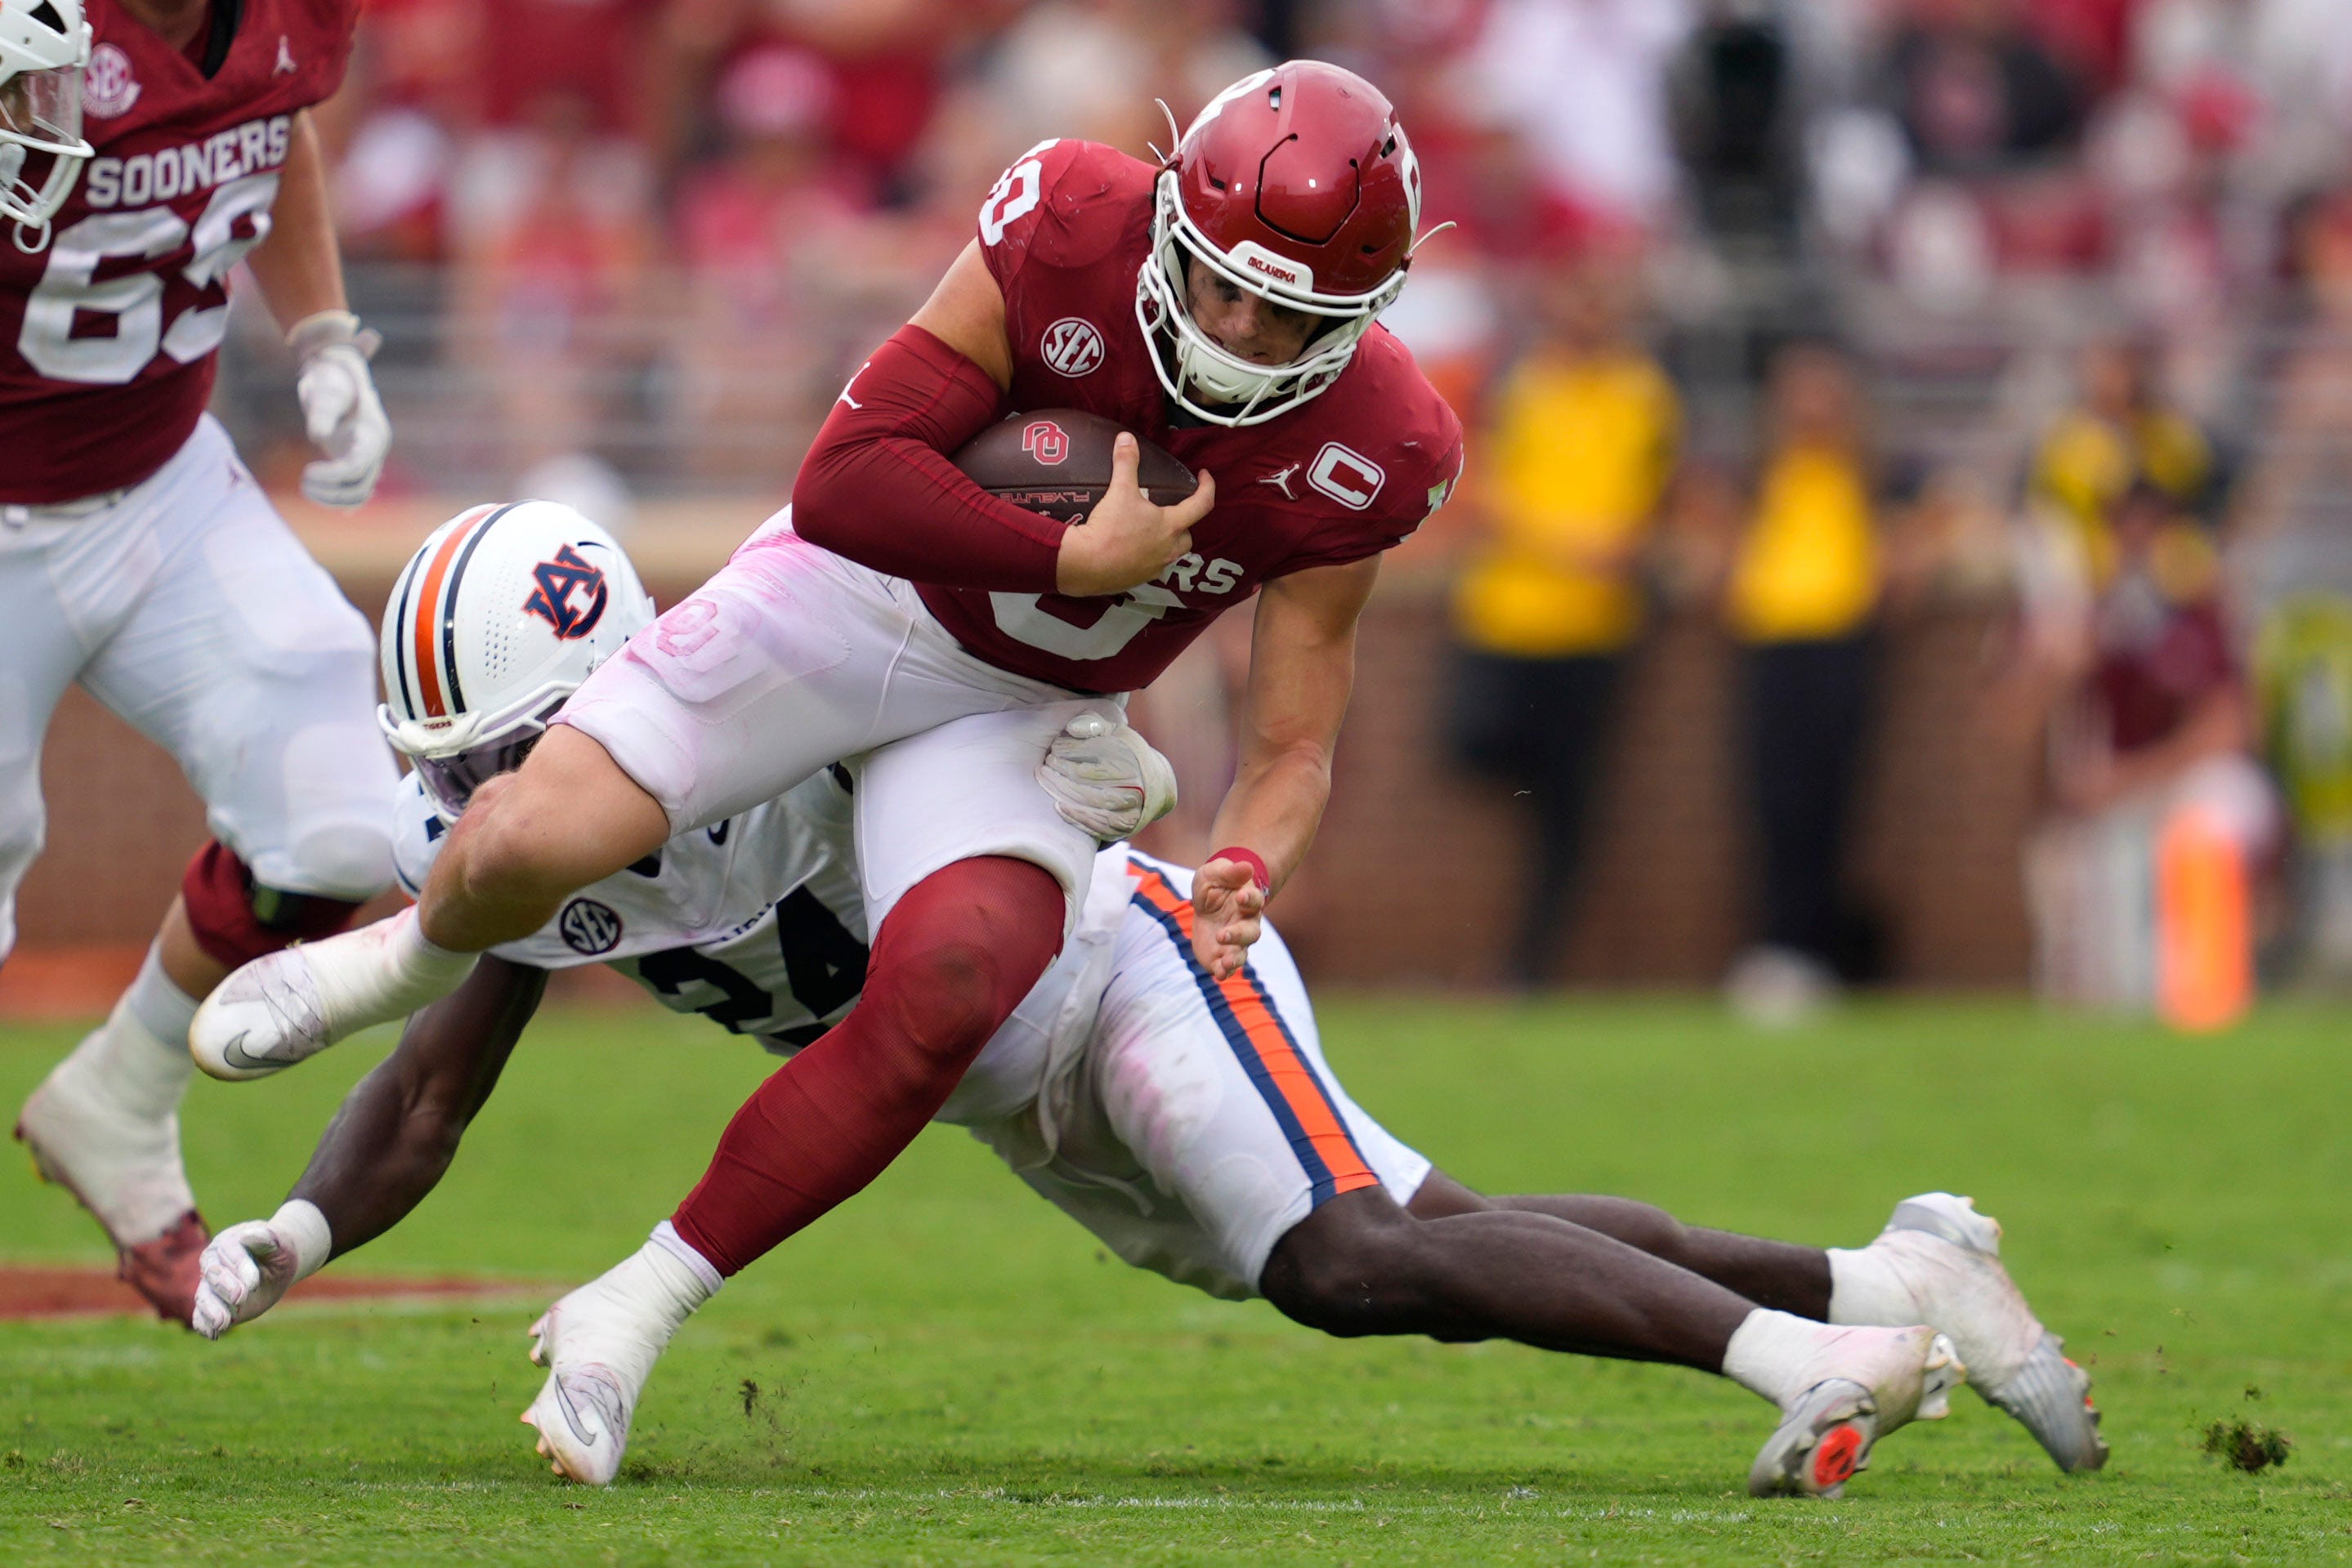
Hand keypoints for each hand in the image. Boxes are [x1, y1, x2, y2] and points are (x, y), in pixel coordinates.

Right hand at [190, 1219, 306, 1339]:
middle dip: (226, 1287)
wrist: (278, 1264)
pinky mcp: (213, 1304)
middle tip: (240, 1298)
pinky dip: (204, 1324)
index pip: (229, 1252)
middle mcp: (214, 1263)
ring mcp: (211, 1285)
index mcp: (228, 1242)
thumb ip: (266, 1239)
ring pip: (204, 1296)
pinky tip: (212, 1334)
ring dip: (212, 1310)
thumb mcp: (279, 1243)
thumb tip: (250, 1236)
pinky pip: (201, 1315)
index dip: (241, 1267)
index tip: (254, 1283)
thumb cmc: (278, 1251)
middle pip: (213, 1274)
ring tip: (222, 1323)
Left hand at [289, 310, 391, 507]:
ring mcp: (368, 457)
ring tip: (305, 487)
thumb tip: (317, 435)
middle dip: (330, 491)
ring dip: (332, 499)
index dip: (333, 476)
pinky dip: (339, 499)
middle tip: (303, 481)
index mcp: (373, 433)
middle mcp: (375, 450)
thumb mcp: (324, 391)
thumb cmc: (331, 380)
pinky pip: (355, 490)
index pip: (358, 467)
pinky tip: (321, 499)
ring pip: (358, 494)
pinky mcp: (357, 462)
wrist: (340, 376)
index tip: (307, 473)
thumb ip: (322, 411)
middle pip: (360, 486)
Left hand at [1037, 713, 1178, 841]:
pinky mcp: (1127, 825)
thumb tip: (1072, 729)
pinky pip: (1099, 825)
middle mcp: (1135, 783)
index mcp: (1131, 758)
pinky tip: (1058, 806)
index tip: (1054, 748)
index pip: (1094, 753)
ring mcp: (1132, 807)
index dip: (1069, 751)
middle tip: (1043, 767)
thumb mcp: (1115, 732)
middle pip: (1089, 779)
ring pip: (1092, 802)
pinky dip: (1076, 817)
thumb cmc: (1127, 753)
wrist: (1156, 785)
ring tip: (1046, 782)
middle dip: (1061, 773)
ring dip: (1064, 793)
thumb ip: (1094, 724)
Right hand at [1054, 434, 1215, 596]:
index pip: (1202, 504)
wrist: (1086, 566)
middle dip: (1184, 522)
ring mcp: (1155, 567)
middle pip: (1187, 535)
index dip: (1207, 487)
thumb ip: (1126, 463)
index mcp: (1171, 525)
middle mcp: (1169, 549)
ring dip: (1166, 540)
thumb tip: (1126, 438)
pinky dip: (1147, 555)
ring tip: (1151, 529)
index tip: (1203, 477)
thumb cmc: (1109, 529)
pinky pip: (1150, 566)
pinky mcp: (1139, 579)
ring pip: (1171, 553)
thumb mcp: (1119, 491)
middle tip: (1172, 509)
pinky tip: (1132, 547)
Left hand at [1191, 857, 1265, 980]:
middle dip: (1238, 935)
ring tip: (1226, 963)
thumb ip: (1230, 872)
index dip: (1249, 899)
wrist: (1205, 902)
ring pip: (1241, 953)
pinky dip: (1225, 972)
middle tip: (1222, 934)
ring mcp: (1235, 942)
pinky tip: (1219, 974)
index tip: (1240, 896)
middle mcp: (1246, 923)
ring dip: (1235, 959)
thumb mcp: (1215, 872)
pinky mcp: (1222, 955)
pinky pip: (1227, 966)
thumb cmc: (1214, 883)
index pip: (1254, 901)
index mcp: (1247, 901)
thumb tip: (1247, 866)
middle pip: (1251, 933)